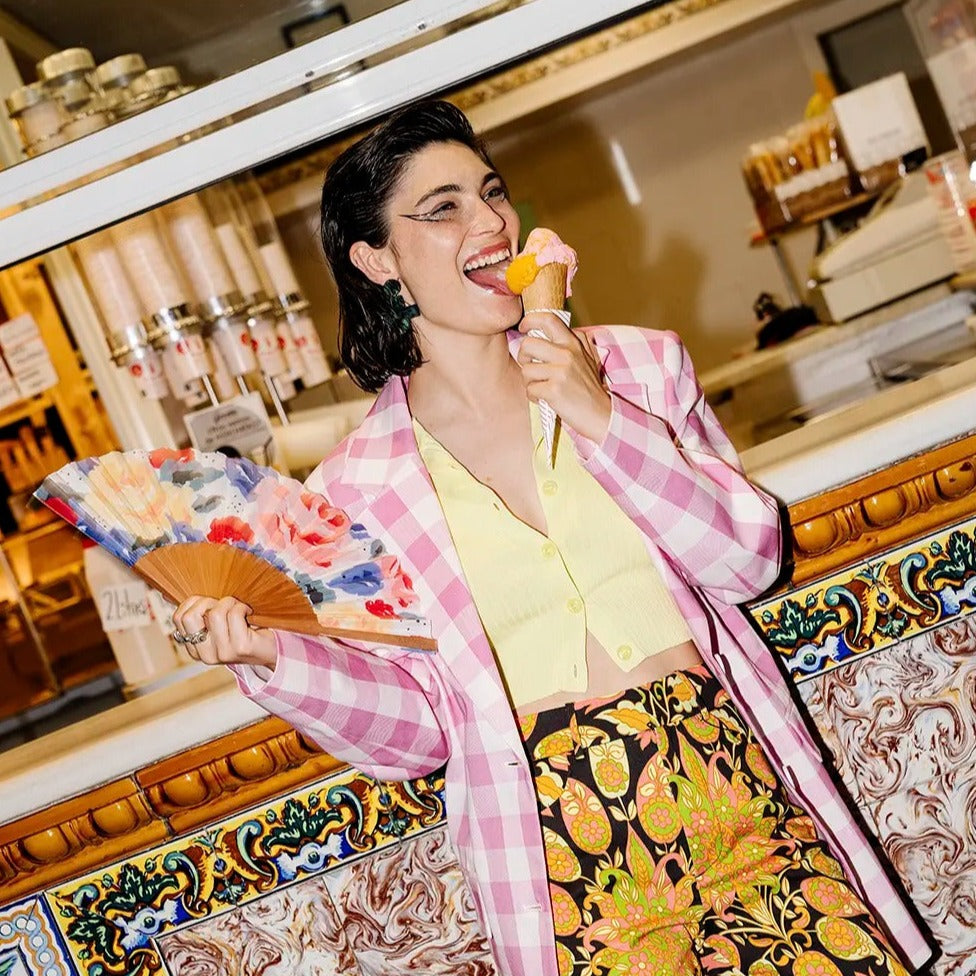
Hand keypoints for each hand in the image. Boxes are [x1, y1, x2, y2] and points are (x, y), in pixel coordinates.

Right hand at [172, 596, 276, 669]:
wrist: (272, 648)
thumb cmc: (244, 630)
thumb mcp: (218, 625)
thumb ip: (201, 614)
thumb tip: (180, 593)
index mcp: (195, 649)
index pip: (178, 618)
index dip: (194, 602)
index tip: (210, 603)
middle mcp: (206, 655)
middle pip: (189, 617)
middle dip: (207, 601)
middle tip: (224, 604)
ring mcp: (223, 653)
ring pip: (215, 613)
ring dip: (229, 602)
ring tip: (239, 608)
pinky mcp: (241, 647)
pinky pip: (234, 614)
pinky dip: (242, 607)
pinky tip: (248, 613)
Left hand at [516, 312, 610, 442]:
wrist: (600, 414)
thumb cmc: (588, 388)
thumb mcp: (585, 358)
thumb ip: (570, 342)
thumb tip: (545, 329)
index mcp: (574, 343)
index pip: (548, 319)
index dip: (529, 320)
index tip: (523, 327)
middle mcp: (567, 354)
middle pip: (528, 344)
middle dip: (523, 358)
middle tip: (531, 367)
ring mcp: (561, 372)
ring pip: (526, 369)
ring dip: (530, 382)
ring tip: (543, 387)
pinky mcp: (554, 390)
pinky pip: (530, 389)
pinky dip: (534, 396)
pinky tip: (546, 398)